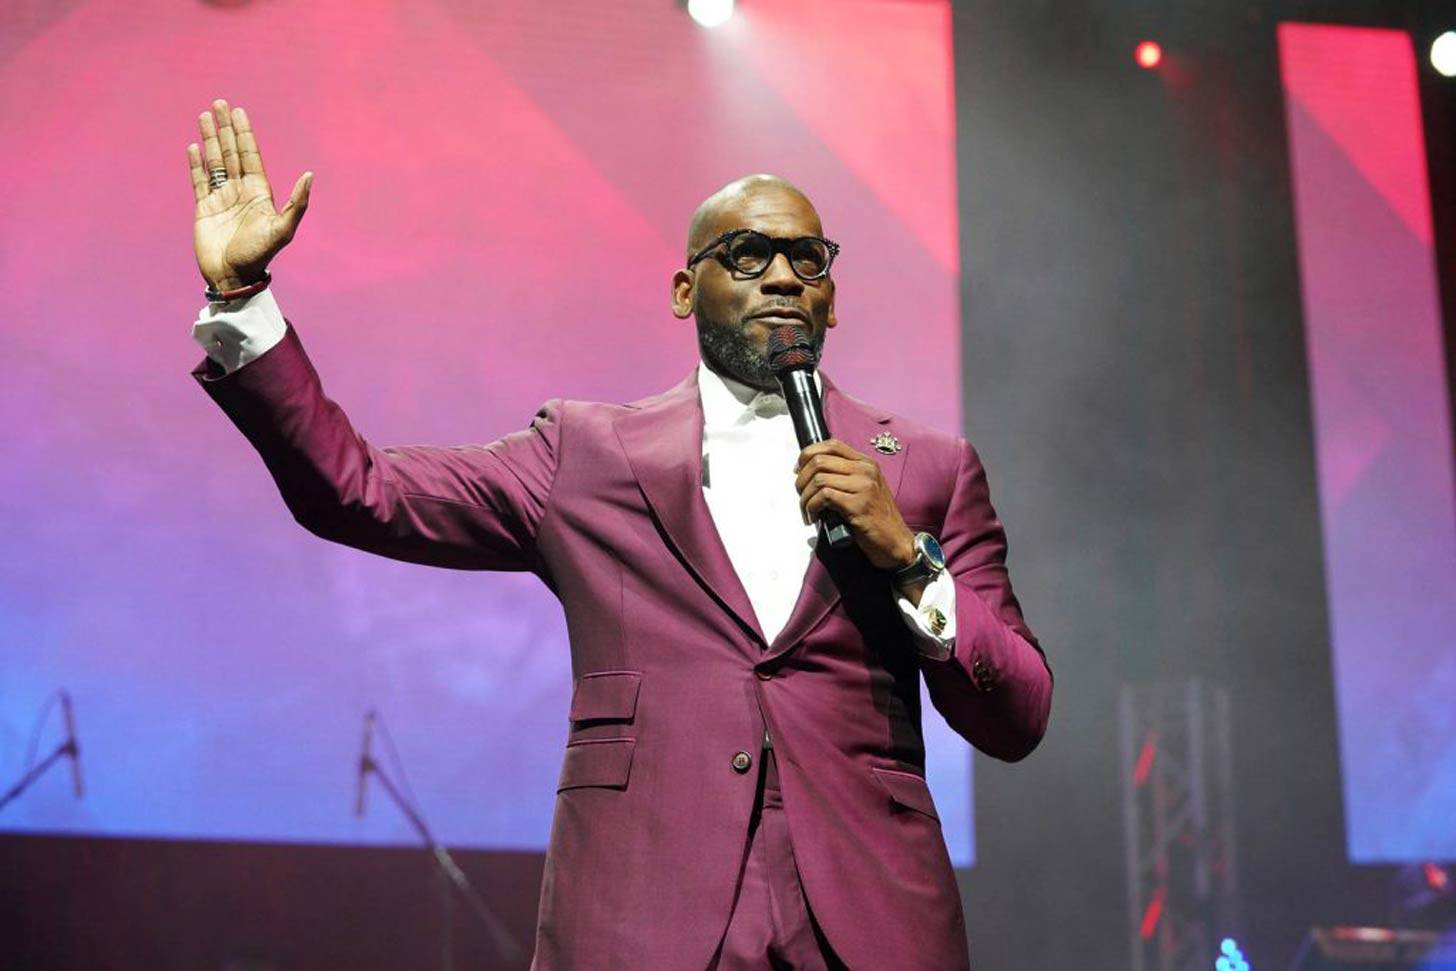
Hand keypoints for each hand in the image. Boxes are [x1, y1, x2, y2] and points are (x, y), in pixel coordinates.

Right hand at [187, 99, 311, 291]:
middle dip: (226, 128)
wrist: (233, 276)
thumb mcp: (283, 229)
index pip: (250, 155)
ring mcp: (221, 198)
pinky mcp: (204, 208)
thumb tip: (310, 175)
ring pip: (214, 161)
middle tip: (220, 103)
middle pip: (231, 152)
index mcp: (259, 192)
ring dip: (210, 139)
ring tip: (205, 115)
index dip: (244, 133)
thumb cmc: (259, 255)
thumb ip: (297, 203)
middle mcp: (240, 191)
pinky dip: (196, 163)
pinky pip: (199, 180)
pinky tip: (194, 146)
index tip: (239, 112)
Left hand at [795, 439, 915, 570]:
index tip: (798, 471)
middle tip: (800, 496)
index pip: (831, 444)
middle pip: (819, 460)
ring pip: (818, 479)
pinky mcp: (858, 505)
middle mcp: (866, 470)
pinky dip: (812, 507)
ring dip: (804, 497)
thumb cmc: (876, 519)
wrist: (895, 542)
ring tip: (806, 511)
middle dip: (801, 479)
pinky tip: (813, 518)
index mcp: (866, 463)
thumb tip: (810, 474)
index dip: (808, 454)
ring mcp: (863, 486)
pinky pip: (824, 496)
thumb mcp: (863, 490)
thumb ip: (844, 477)